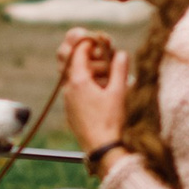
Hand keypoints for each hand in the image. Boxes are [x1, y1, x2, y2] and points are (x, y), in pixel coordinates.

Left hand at [58, 30, 127, 153]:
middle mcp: (68, 88)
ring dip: (84, 69)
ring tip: (101, 70)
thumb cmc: (111, 121)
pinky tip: (97, 89)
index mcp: (79, 80)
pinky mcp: (71, 111)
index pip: (79, 51)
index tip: (100, 39)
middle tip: (98, 50)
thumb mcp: (119, 92)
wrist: (101, 149)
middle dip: (83, 53)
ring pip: (71, 76)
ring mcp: (67, 100)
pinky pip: (73, 90)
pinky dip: (83, 83)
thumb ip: (119, 69)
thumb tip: (121, 53)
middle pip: (70, 61)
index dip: (89, 42)